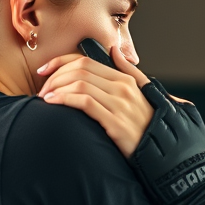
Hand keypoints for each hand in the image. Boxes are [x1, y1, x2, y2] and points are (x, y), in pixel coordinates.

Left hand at [36, 45, 153, 157]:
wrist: (162, 154)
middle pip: (80, 70)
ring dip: (56, 88)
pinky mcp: (116, 122)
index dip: (60, 62)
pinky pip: (85, 102)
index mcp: (126, 79)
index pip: (85, 60)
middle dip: (55, 77)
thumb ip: (128, 71)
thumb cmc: (147, 127)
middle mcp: (124, 88)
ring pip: (80, 83)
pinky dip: (65, 99)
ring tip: (44, 98)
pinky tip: (52, 104)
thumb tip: (113, 50)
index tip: (44, 70)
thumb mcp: (143, 94)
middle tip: (42, 89)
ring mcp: (121, 105)